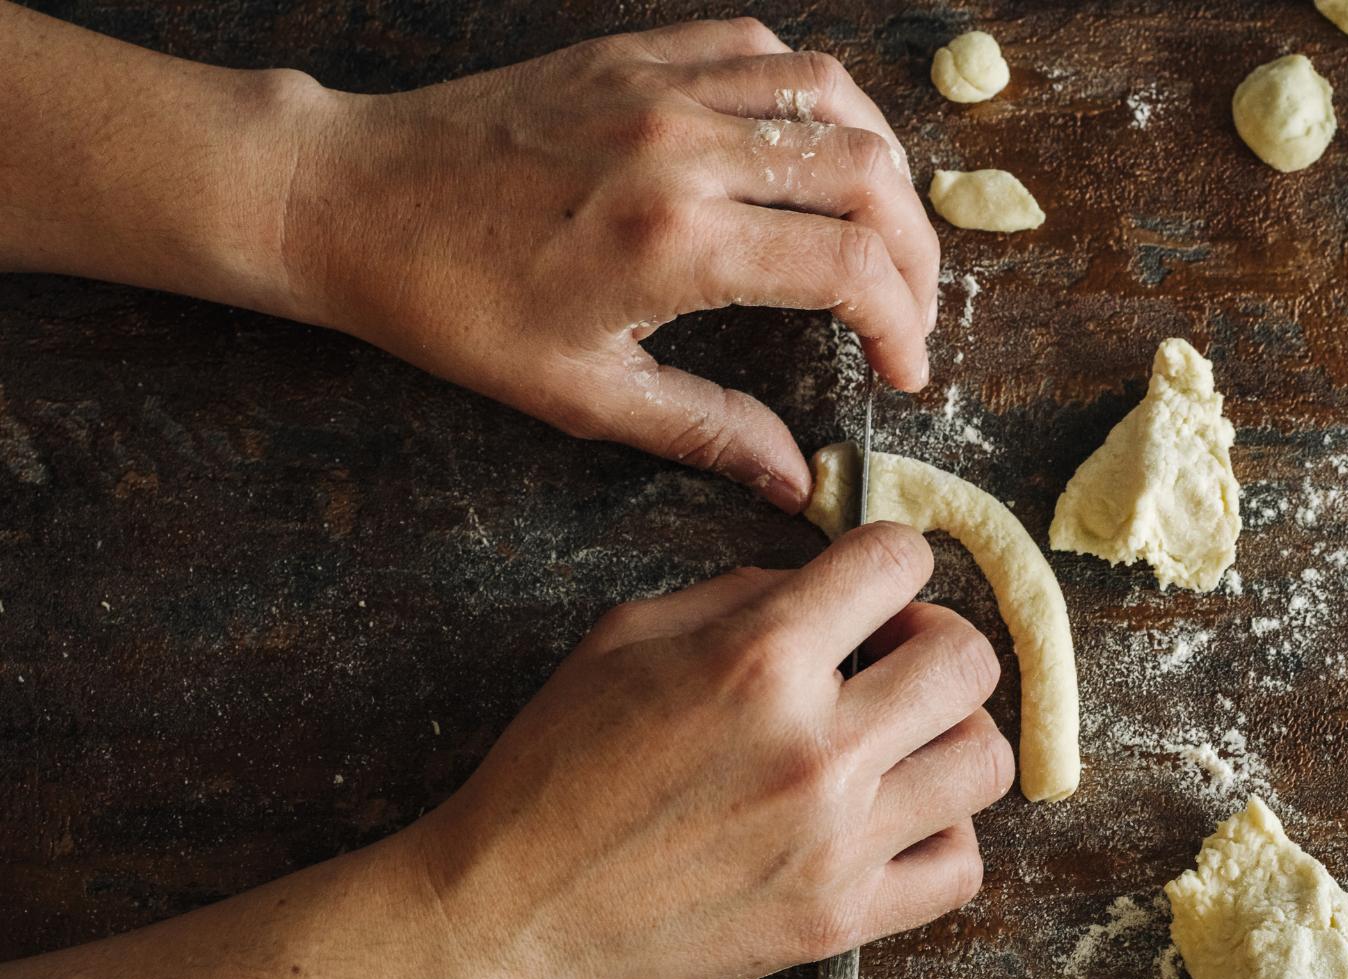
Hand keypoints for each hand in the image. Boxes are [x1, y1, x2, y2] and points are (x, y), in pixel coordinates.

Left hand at [281, 19, 940, 511]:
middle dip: (916, 252)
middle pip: (866, 173)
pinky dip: (815, 95)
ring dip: (882, 165)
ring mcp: (661, 86)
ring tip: (883, 227)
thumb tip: (793, 480)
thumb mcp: (581, 395)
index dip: (903, 323)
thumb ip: (705, 431)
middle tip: (909, 309)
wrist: (352, 201)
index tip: (905, 369)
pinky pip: (763, 49)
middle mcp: (682, 147)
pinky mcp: (636, 52)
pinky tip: (814, 146)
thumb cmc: (453, 306)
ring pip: (832, 96)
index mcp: (673, 241)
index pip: (849, 266)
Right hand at [412, 522, 1012, 978]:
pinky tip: (898, 814)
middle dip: (937, 637)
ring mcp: (837, 841)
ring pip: (985, 761)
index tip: (875, 586)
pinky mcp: (839, 918)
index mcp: (757, 660)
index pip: (897, 561)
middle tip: (894, 656)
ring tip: (901, 736)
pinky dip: (945, 832)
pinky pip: (960, 867)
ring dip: (951, 732)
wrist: (512, 912)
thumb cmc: (556, 769)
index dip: (891, 559)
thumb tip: (825, 584)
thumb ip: (742, 594)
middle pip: (968, 659)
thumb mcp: (627, 636)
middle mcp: (815, 747)